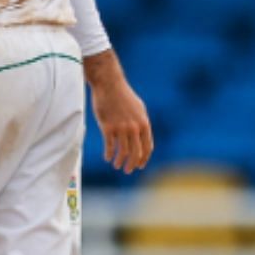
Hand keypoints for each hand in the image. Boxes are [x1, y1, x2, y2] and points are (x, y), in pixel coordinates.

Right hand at [87, 49, 153, 173]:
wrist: (109, 84)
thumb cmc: (123, 95)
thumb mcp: (138, 108)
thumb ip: (141, 123)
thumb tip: (142, 137)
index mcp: (144, 123)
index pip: (147, 147)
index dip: (143, 159)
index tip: (139, 165)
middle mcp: (134, 127)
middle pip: (135, 153)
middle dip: (132, 164)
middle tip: (128, 170)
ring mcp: (121, 128)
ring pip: (122, 152)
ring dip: (119, 161)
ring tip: (116, 165)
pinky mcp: (107, 127)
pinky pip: (109, 146)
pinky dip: (108, 154)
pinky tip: (107, 157)